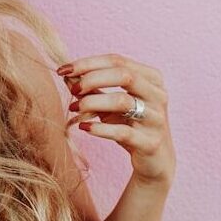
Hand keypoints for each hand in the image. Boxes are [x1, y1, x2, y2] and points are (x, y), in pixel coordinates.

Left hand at [57, 53, 174, 188]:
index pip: (117, 60)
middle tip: (72, 90)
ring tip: (74, 108)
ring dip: (92, 102)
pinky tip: (84, 127)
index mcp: (150, 78)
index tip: (63, 69)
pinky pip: (123, 132)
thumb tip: (66, 74)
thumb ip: (91, 88)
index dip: (88, 63)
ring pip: (123, 102)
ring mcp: (156, 118)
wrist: (154, 159)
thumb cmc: (129, 125)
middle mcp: (157, 95)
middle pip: (124, 75)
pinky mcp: (150, 142)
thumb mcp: (109, 104)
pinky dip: (100, 128)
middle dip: (92, 79)